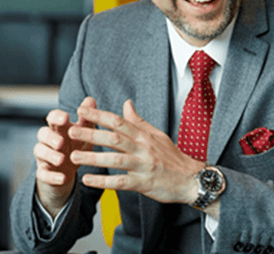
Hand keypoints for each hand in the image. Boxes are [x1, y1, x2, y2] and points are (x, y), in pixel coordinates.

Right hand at [34, 97, 95, 215]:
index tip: (66, 118)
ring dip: (50, 155)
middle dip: (50, 136)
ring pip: (39, 152)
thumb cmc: (77, 145)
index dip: (57, 117)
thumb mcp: (84, 132)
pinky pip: (43, 174)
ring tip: (62, 159)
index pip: (52, 117)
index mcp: (59, 128)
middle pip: (42, 133)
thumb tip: (90, 99)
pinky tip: (63, 178)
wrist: (68, 171)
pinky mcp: (44, 173)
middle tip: (61, 141)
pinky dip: (52, 176)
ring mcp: (44, 156)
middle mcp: (49, 140)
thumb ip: (86, 117)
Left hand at [69, 98, 203, 203]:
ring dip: (93, 158)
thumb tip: (126, 103)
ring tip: (73, 157)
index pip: (119, 121)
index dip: (100, 115)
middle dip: (92, 134)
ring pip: (115, 160)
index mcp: (144, 135)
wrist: (189, 178)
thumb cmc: (171, 156)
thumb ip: (138, 121)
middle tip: (71, 131)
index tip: (82, 109)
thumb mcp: (156, 135)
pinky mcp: (144, 183)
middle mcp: (143, 148)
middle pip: (115, 138)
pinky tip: (87, 180)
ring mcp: (143, 165)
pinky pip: (121, 182)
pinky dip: (104, 182)